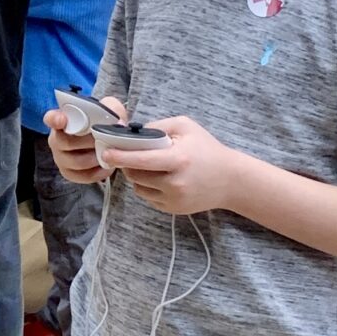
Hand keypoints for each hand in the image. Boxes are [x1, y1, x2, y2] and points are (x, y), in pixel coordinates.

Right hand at [44, 94, 122, 184]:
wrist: (105, 139)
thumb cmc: (102, 123)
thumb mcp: (108, 109)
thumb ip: (111, 109)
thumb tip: (118, 123)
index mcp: (61, 120)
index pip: (51, 118)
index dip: (55, 119)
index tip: (63, 120)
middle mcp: (56, 140)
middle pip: (67, 143)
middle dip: (89, 141)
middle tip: (103, 139)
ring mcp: (60, 158)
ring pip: (77, 162)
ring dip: (96, 158)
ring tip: (107, 152)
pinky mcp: (69, 173)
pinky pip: (84, 176)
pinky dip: (99, 172)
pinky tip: (107, 165)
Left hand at [91, 113, 244, 215]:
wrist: (230, 180)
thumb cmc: (207, 149)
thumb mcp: (186, 127)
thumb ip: (158, 126)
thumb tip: (132, 132)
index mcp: (178, 160)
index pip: (140, 160)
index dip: (120, 156)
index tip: (106, 153)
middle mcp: (174, 183)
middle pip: (135, 175)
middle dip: (127, 165)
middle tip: (129, 156)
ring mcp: (173, 199)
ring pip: (139, 188)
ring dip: (137, 177)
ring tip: (150, 166)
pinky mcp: (173, 210)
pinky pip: (149, 198)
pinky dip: (148, 188)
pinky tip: (161, 178)